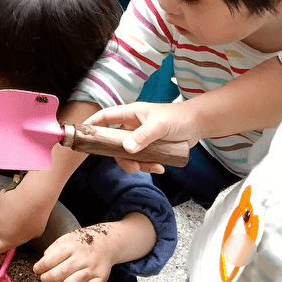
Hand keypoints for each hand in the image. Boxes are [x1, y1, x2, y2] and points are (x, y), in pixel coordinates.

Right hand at [0, 179, 54, 254]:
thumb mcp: (35, 232)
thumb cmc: (36, 215)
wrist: (32, 198)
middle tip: (7, 222)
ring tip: (17, 209)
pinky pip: (0, 202)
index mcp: (8, 240)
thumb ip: (24, 236)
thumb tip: (24, 233)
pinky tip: (15, 201)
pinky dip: (5, 202)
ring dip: (3, 212)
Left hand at [33, 226, 114, 281]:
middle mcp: (82, 258)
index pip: (50, 260)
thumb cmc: (82, 242)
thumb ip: (54, 250)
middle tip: (43, 279)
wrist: (107, 243)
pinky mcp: (100, 278)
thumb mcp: (66, 239)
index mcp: (71, 246)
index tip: (37, 270)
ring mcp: (92, 269)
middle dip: (47, 279)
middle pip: (59, 274)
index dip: (40, 267)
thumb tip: (43, 263)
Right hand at [87, 102, 201, 173]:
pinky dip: (148, 166)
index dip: (92, 124)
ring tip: (155, 167)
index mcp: (130, 115)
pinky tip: (161, 167)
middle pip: (115, 144)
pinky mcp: (150, 148)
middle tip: (134, 167)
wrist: (197, 125)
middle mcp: (132, 126)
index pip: (105, 117)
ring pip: (129, 155)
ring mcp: (140, 138)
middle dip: (122, 158)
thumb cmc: (177, 118)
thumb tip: (125, 149)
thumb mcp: (159, 126)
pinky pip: (141, 160)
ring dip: (139, 164)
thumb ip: (142, 136)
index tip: (83, 134)